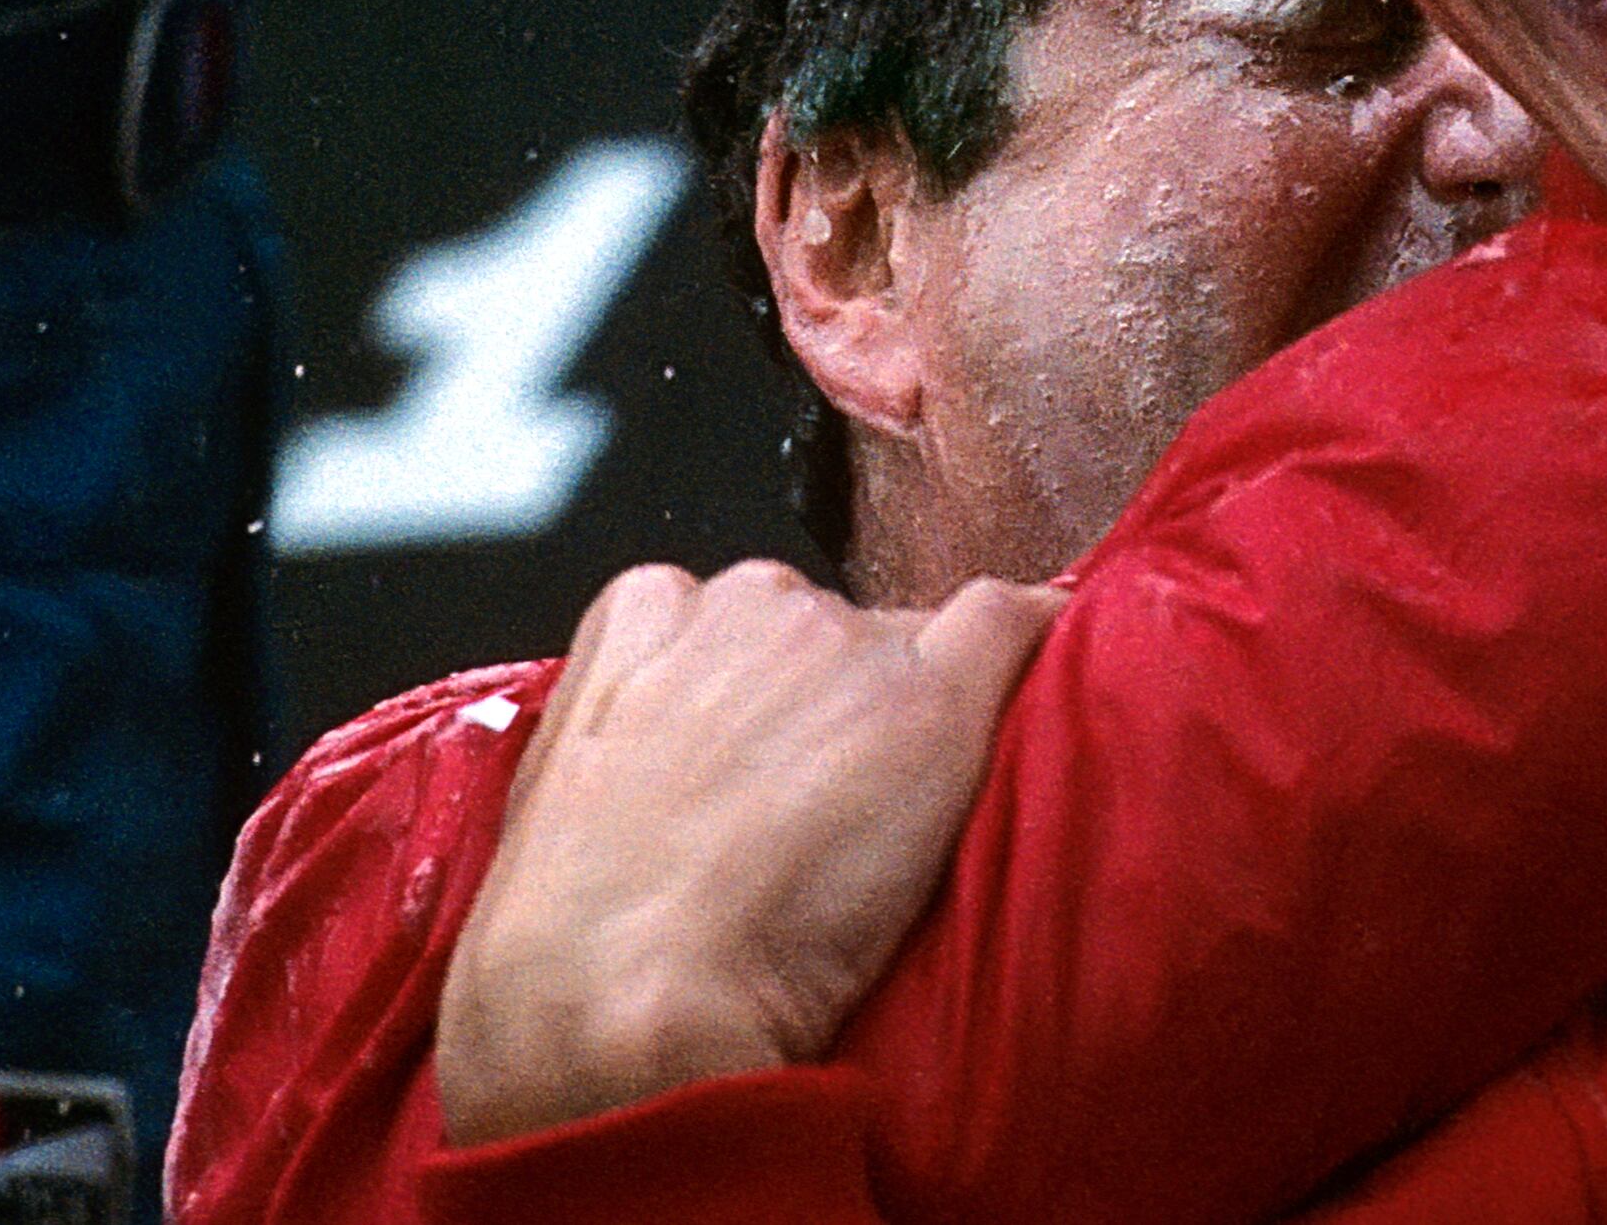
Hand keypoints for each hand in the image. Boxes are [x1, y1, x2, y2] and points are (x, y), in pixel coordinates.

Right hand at [435, 562, 1061, 1147]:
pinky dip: (1035, 647)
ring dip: (919, 715)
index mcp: (647, 612)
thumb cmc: (569, 940)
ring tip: (898, 831)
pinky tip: (1046, 690)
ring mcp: (846, 647)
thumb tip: (671, 759)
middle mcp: (752, 603)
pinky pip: (1012, 625)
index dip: (770, 698)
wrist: (620, 1002)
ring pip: (919, 643)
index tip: (775, 766)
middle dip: (844, 703)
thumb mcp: (559, 794)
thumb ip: (626, 730)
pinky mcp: (931, 702)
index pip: (743, 620)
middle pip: (837, 630)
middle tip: (836, 817)